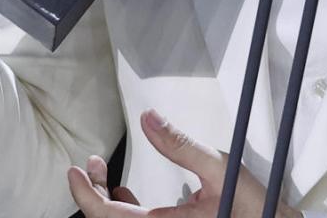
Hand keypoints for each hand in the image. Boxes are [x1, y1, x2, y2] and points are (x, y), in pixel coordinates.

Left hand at [68, 110, 300, 217]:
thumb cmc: (252, 206)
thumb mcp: (219, 168)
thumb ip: (181, 145)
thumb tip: (148, 119)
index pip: (108, 216)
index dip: (85, 194)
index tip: (74, 170)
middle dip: (91, 193)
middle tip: (87, 165)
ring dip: (105, 199)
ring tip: (100, 171)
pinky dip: (123, 207)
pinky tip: (124, 189)